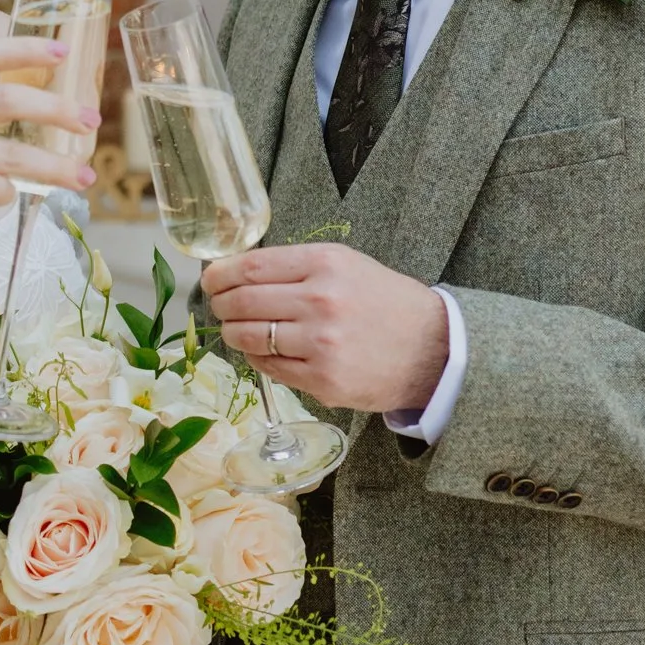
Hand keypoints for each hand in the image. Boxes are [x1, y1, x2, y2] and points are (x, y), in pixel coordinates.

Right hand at [0, 37, 99, 270]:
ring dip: (55, 166)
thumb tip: (53, 99)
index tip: (62, 52)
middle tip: (91, 121)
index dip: (23, 48)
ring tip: (85, 177)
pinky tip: (16, 195)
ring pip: (10, 153)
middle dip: (57, 110)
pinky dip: (12, 193)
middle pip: (7, 99)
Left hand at [201, 242, 449, 416]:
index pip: (252, 266)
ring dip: (232, 333)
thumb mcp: (347, 265)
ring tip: (235, 329)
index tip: (211, 279)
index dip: (221, 274)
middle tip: (218, 306)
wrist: (434, 349)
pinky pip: (269, 367)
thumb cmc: (386, 302)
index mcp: (326, 263)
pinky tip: (261, 351)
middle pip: (243, 301)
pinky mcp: (323, 380)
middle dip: (221, 305)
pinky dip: (256, 358)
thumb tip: (239, 273)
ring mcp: (320, 344)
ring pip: (249, 337)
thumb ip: (297, 267)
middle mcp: (321, 301)